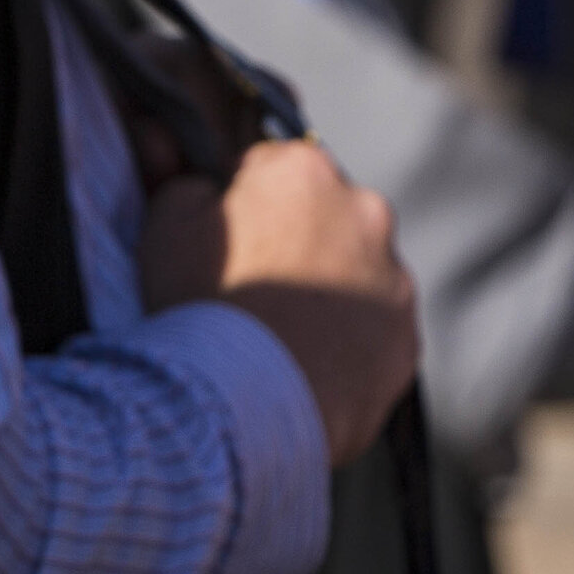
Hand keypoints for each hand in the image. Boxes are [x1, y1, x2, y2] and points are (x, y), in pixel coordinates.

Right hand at [202, 140, 418, 464]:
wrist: (241, 403)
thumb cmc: (198, 306)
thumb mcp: (166, 226)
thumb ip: (192, 187)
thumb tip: (212, 187)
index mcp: (307, 171)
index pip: (274, 169)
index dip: (245, 206)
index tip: (227, 242)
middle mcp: (367, 213)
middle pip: (327, 220)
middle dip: (298, 244)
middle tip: (256, 292)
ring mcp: (396, 279)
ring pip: (359, 277)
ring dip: (329, 296)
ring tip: (281, 337)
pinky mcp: (406, 339)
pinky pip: (377, 336)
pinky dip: (349, 348)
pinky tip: (308, 369)